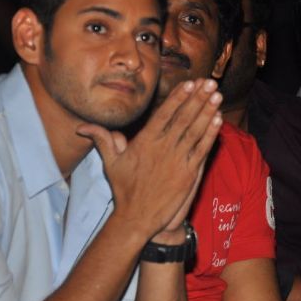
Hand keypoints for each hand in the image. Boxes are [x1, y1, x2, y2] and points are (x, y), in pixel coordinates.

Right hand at [77, 79, 222, 240]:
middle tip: (209, 82)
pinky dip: (211, 134)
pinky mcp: (188, 174)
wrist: (137, 218)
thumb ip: (102, 139)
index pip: (164, 114)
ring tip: (217, 95)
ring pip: (195, 131)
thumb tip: (82, 127)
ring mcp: (177, 160)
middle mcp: (162, 148)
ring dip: (207, 111)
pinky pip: (202, 149)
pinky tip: (219, 119)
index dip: (178, 97)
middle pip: (183, 118)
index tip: (189, 83)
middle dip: (197, 98)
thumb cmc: (124, 190)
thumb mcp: (110, 163)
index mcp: (145, 142)